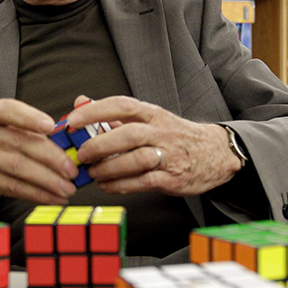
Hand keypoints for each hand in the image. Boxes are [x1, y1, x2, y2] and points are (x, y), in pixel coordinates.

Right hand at [0, 99, 77, 210]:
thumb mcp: (5, 132)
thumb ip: (34, 130)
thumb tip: (69, 134)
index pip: (8, 110)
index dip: (29, 117)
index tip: (51, 126)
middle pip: (20, 143)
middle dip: (51, 158)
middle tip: (72, 169)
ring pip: (18, 168)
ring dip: (47, 180)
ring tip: (67, 188)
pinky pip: (12, 187)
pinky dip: (36, 194)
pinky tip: (52, 197)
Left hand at [65, 95, 241, 195]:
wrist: (216, 154)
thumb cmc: (174, 136)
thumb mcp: (148, 119)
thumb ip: (113, 114)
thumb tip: (80, 102)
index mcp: (152, 113)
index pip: (121, 105)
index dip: (94, 112)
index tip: (72, 120)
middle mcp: (161, 131)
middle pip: (128, 134)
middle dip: (99, 144)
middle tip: (82, 154)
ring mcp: (169, 155)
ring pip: (135, 160)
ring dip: (109, 168)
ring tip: (93, 172)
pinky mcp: (172, 178)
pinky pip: (143, 182)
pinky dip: (120, 185)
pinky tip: (106, 185)